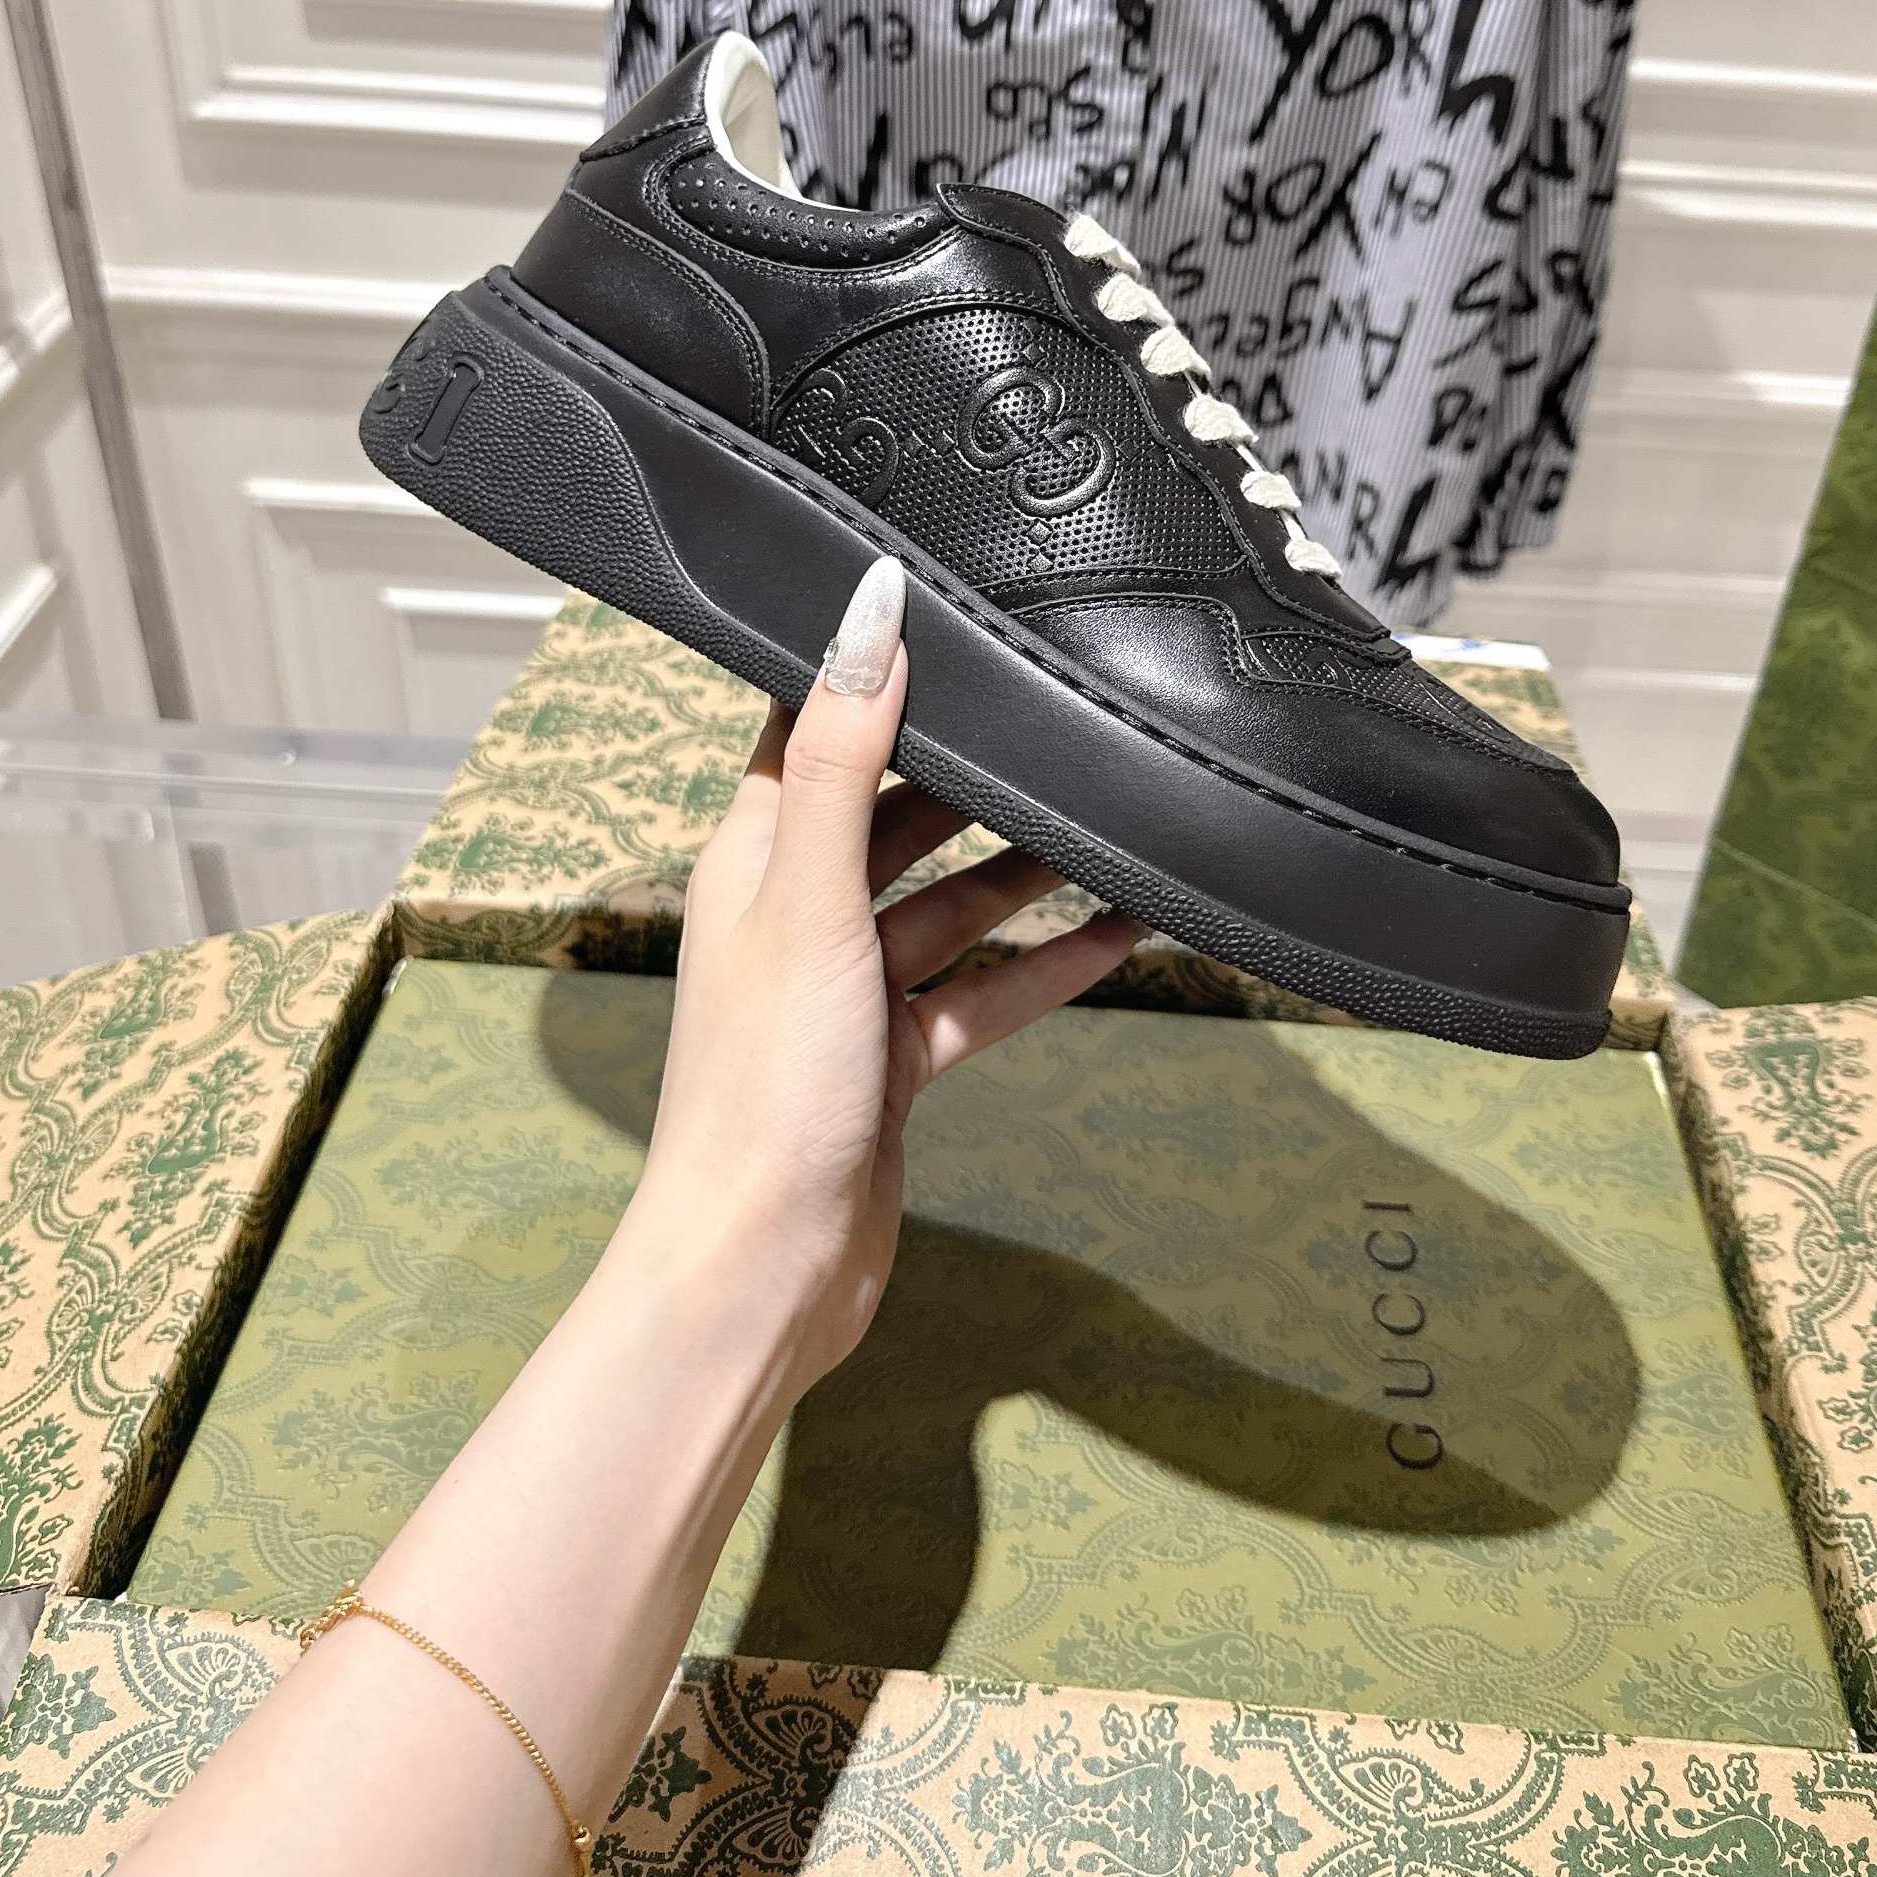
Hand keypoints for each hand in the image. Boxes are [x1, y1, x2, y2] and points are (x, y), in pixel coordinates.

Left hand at [630, 556, 1142, 1394]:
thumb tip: (867, 610)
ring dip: (1028, 866)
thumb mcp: (811, 897)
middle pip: (897, 807)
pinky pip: (985, 988)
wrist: (762, 1268)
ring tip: (1117, 816)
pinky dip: (1048, 963)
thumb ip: (845, 755)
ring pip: (953, 900)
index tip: (950, 608)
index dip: (873, 667)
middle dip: (977, 768)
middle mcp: (798, 909)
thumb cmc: (762, 1087)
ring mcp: (849, 986)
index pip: (812, 726)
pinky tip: (1122, 933)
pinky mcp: (894, 1057)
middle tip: (1065, 713)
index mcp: (754, 856)